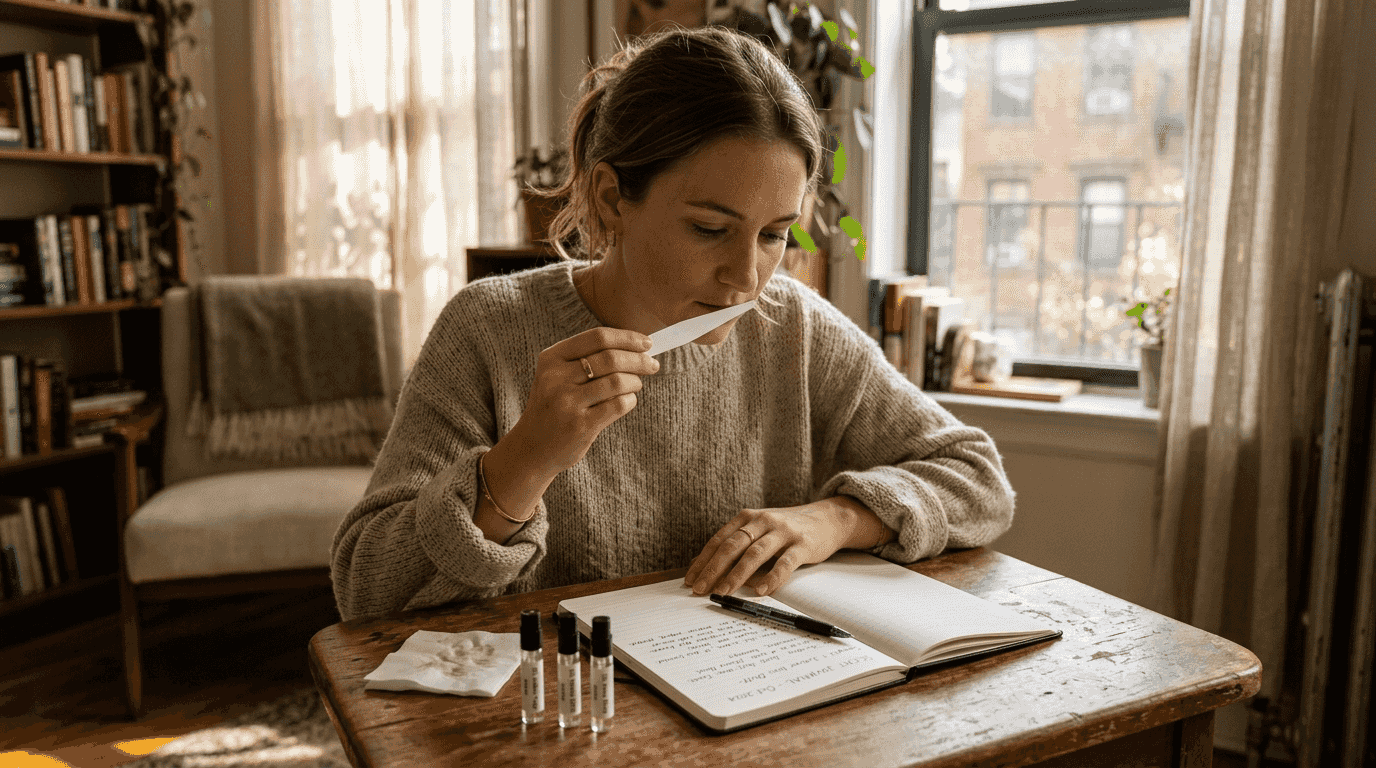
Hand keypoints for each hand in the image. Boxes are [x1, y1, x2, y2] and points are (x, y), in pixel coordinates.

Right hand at [514, 327, 659, 473]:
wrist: (532, 448)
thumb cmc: (553, 407)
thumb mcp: (557, 376)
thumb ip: (587, 359)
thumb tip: (636, 347)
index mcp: (551, 358)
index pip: (597, 338)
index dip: (627, 338)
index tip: (646, 342)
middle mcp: (556, 378)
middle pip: (611, 358)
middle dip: (639, 360)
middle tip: (652, 365)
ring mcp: (567, 402)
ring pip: (618, 381)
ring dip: (635, 382)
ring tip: (636, 385)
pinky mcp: (580, 425)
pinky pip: (618, 405)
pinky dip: (630, 400)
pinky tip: (627, 401)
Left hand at [683, 502, 855, 598]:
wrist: (827, 519)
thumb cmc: (786, 529)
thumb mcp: (758, 531)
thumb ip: (733, 545)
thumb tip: (699, 565)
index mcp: (748, 518)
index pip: (719, 540)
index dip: (703, 560)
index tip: (690, 579)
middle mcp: (763, 521)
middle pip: (732, 546)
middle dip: (713, 568)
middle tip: (700, 588)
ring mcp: (783, 531)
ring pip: (755, 553)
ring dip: (737, 574)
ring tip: (724, 592)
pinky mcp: (803, 544)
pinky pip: (785, 563)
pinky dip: (772, 577)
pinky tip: (761, 591)